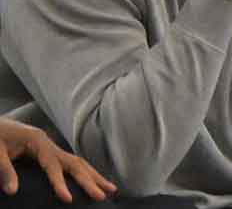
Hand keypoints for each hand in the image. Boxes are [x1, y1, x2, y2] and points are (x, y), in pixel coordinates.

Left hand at [0, 118, 116, 202]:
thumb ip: (6, 170)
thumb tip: (13, 191)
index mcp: (38, 142)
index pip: (53, 166)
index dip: (60, 183)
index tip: (69, 199)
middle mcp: (49, 144)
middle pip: (75, 162)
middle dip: (90, 179)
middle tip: (104, 195)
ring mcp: (51, 147)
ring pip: (78, 162)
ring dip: (94, 175)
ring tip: (111, 189)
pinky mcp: (49, 151)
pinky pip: (71, 163)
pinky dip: (85, 172)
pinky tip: (93, 180)